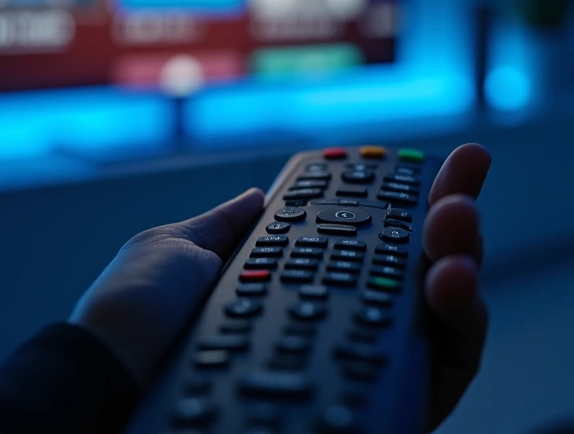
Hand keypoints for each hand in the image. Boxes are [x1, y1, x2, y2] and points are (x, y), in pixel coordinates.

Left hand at [70, 144, 491, 427]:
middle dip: (454, 222)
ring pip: (445, 316)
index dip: (413, 202)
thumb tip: (254, 196)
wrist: (109, 384)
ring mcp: (358, 367)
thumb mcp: (176, 249)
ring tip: (455, 228)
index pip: (373, 240)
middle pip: (420, 273)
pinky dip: (460, 323)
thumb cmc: (135, 318)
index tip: (445, 163)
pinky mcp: (379, 410)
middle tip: (459, 194)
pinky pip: (444, 371)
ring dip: (464, 261)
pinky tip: (449, 283)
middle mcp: (336, 325)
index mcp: (296, 286)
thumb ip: (227, 226)